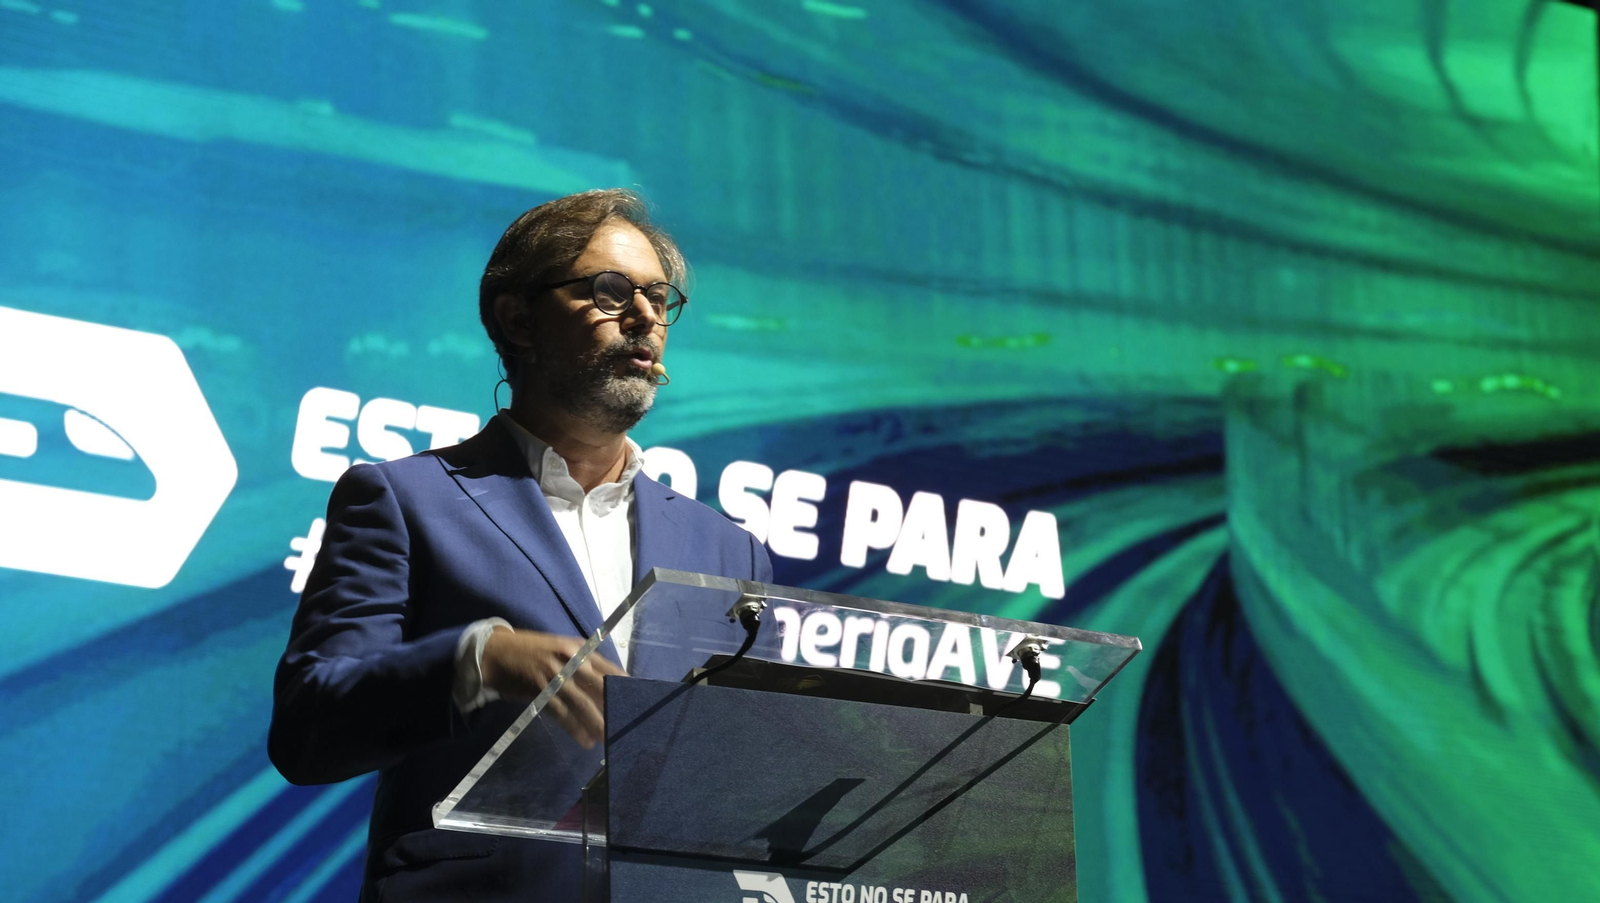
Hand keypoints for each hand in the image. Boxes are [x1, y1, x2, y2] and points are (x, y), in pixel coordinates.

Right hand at [480, 628, 625, 748]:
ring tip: (605, 737)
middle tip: (624, 724)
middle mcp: (569, 659)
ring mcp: (553, 673)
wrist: (495, 651)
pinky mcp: (538, 689)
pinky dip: (573, 727)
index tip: (635, 700)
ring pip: (580, 701)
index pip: (607, 667)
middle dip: (612, 706)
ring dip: (595, 722)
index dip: (622, 685)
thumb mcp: (561, 651)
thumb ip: (582, 666)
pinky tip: (583, 739)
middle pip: (598, 686)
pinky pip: (560, 711)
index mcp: (578, 648)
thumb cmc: (533, 652)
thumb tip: (605, 689)